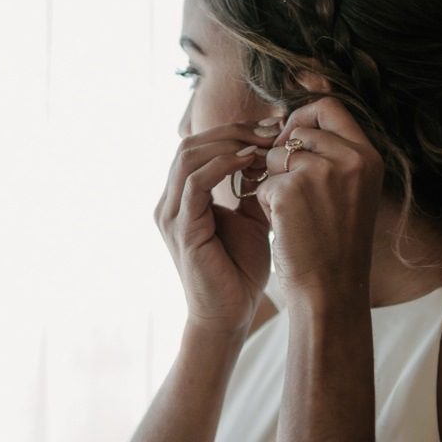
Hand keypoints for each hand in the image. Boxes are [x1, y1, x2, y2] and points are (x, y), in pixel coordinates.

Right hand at [155, 121, 273, 334]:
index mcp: (181, 198)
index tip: (272, 126)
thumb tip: (271, 154)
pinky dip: (223, 165)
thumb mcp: (251, 219)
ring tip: (264, 143)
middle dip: (233, 130)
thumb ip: (253, 187)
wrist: (231, 314)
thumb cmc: (240, 271)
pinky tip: (250, 161)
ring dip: (229, 142)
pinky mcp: (181, 228)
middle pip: (192, 144)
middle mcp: (169, 203)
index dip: (233, 130)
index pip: (199, 146)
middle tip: (271, 129)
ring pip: (190, 156)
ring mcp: (171, 215)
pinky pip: (196, 182)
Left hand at [252, 97, 384, 309]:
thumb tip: (293, 124)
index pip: (330, 107)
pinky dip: (266, 202)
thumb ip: (334, 155)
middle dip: (282, 150)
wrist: (332, 288)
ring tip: (293, 211)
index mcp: (368, 156)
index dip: (304, 117)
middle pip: (298, 127)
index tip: (291, 138)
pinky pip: (263, 181)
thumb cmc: (338, 244)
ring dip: (273, 179)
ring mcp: (319, 172)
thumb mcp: (352, 191)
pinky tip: (286, 225)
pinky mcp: (289, 191)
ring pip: (275, 154)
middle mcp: (348, 158)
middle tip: (284, 179)